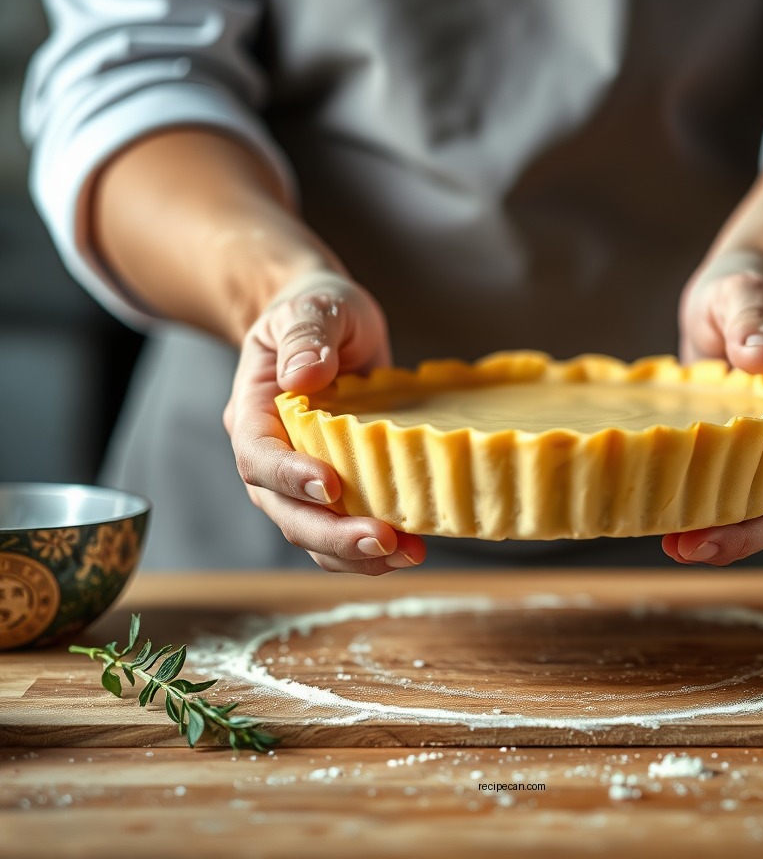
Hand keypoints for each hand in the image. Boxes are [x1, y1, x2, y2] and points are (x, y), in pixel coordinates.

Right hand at [223, 271, 426, 573]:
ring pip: (315, 532)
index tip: (331, 485)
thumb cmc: (316, 309)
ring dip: (355, 554)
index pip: (258, 457)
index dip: (289, 477)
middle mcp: (271, 455)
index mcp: (254, 412)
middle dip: (332, 534)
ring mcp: (301, 477)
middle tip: (382, 540)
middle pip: (286, 511)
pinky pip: (343, 528)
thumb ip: (307, 335)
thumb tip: (303, 376)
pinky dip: (371, 549)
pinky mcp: (337, 485)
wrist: (329, 321)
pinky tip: (410, 547)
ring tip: (407, 554)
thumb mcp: (313, 307)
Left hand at [663, 251, 762, 565]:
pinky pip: (733, 494)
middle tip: (703, 546)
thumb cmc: (745, 289)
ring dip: (729, 534)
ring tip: (680, 549)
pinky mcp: (738, 455)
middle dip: (756, 526)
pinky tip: (671, 532)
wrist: (733, 300)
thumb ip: (754, 318)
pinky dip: (708, 517)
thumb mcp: (747, 291)